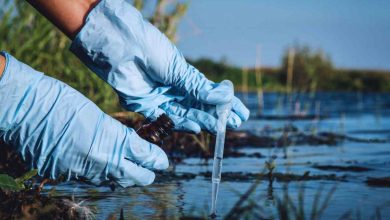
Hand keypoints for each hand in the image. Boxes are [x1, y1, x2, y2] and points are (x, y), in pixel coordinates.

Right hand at [0, 52, 167, 186]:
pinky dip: (97, 172)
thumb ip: (116, 135)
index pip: (145, 157)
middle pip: (135, 178)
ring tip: (126, 164)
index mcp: (113, 141)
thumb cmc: (62, 101)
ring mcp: (81, 171)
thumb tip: (130, 147)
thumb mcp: (97, 115)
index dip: (157, 160)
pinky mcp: (63, 174)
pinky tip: (96, 161)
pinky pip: (88, 178)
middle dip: (145, 173)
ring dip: (122, 174)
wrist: (25, 108)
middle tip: (149, 166)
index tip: (162, 160)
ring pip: (112, 181)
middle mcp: (100, 162)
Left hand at [70, 0, 249, 133]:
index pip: (210, 93)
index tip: (242, 112)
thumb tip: (225, 96)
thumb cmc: (151, 49)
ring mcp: (162, 98)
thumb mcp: (178, 69)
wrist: (121, 47)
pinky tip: (197, 127)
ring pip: (187, 115)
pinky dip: (183, 124)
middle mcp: (175, 89)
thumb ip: (198, 87)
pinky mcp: (147, 107)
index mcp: (185, 76)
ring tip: (219, 127)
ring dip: (203, 121)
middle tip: (235, 124)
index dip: (226, 104)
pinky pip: (168, 119)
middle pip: (200, 107)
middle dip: (218, 115)